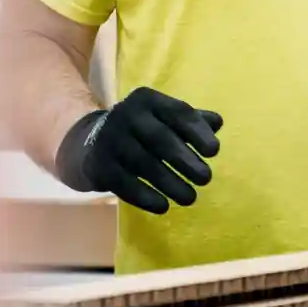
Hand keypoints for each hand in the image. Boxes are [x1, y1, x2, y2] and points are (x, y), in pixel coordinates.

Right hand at [53, 86, 223, 213]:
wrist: (89, 142)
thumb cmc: (140, 130)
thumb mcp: (163, 119)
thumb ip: (191, 120)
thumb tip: (217, 123)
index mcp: (147, 99)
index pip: (177, 112)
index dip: (197, 132)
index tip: (214, 151)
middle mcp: (126, 115)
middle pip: (161, 139)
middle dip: (185, 160)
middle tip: (205, 178)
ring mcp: (110, 139)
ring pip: (144, 164)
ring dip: (170, 183)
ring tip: (190, 198)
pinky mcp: (99, 164)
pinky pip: (124, 183)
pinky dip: (145, 196)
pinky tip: (163, 207)